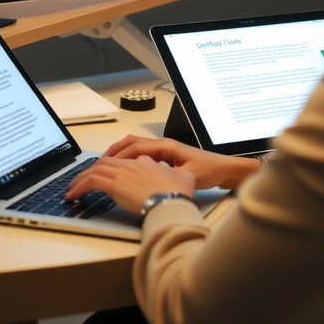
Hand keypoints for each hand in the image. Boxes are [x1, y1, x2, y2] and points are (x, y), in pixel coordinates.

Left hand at [65, 154, 194, 215]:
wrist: (173, 201)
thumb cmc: (178, 194)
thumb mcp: (182, 179)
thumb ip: (177, 176)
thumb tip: (179, 176)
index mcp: (145, 161)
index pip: (122, 161)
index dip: (110, 167)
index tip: (104, 175)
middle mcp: (131, 164)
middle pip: (103, 163)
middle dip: (89, 171)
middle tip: (80, 181)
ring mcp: (122, 173)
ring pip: (94, 171)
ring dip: (80, 180)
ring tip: (72, 190)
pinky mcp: (115, 185)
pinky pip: (91, 182)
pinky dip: (79, 187)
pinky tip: (74, 196)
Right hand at [103, 134, 259, 190]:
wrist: (225, 169)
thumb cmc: (209, 171)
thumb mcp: (187, 177)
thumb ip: (168, 178)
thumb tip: (149, 180)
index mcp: (166, 147)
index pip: (136, 147)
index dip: (118, 156)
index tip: (105, 164)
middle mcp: (163, 145)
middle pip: (131, 143)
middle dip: (113, 152)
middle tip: (98, 164)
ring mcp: (164, 149)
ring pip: (135, 147)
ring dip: (120, 154)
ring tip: (105, 164)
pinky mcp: (166, 156)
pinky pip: (142, 153)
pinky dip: (129, 158)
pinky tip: (125, 168)